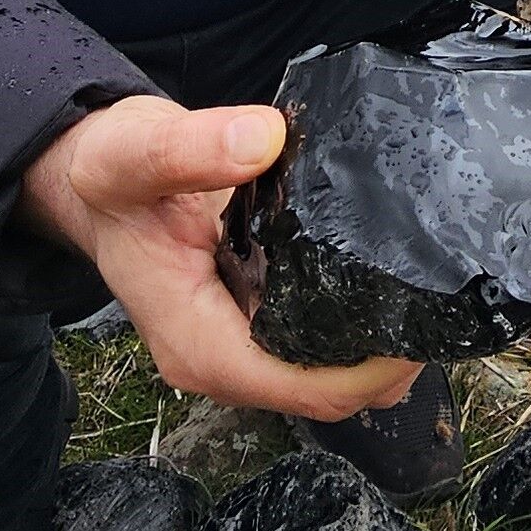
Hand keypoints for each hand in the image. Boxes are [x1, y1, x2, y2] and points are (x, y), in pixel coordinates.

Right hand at [19, 95, 419, 421]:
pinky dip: (357, 322)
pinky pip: (317, 343)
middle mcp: (218, 357)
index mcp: (195, 340)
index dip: (368, 369)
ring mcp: (237, 344)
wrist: (93, 178)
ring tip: (421, 282)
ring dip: (378, 344)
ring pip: (328, 374)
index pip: (300, 386)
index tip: (415, 324)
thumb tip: (262, 137)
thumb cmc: (111, 172)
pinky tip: (385, 275)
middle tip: (437, 295)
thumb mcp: (137, 151)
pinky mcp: (253, 321)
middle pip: (327, 393)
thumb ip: (194, 145)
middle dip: (388, 360)